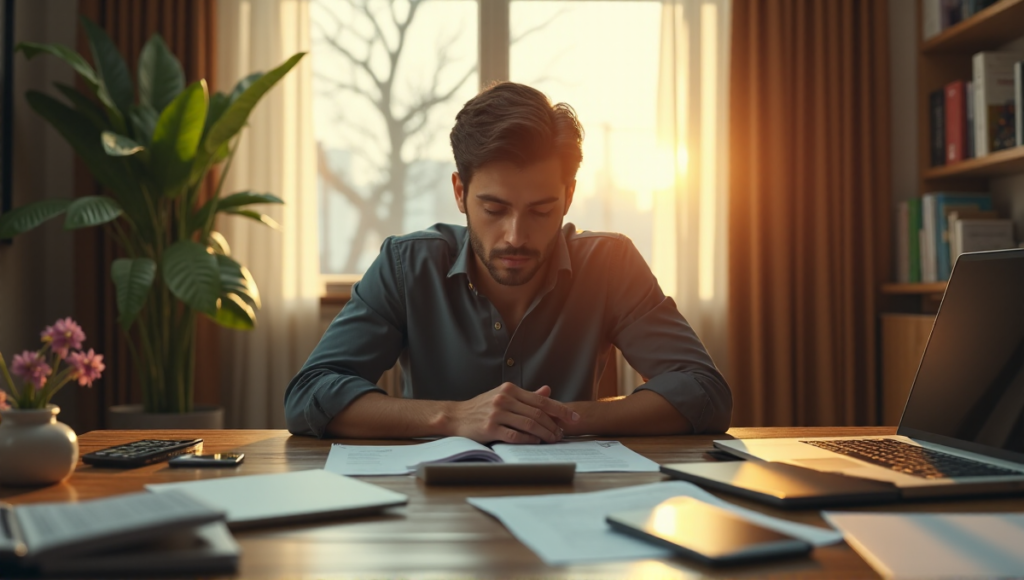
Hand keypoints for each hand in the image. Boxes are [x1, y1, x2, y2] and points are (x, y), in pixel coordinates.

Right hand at [448, 383, 579, 443]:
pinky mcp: (490, 428)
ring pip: (529, 424)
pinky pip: (515, 435)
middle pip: (538, 413)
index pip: (541, 399)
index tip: (573, 418)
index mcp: (509, 389)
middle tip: (562, 433)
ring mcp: (496, 413)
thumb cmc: (482, 407)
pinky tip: (536, 442)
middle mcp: (504, 399)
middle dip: (554, 425)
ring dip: (545, 434)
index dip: (560, 409)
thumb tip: (548, 390)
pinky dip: (529, 440)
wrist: (456, 416)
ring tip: (553, 439)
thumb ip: (526, 395)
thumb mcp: (503, 396)